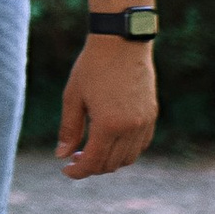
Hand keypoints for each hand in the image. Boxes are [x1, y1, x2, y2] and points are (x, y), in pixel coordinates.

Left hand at [58, 38, 157, 178]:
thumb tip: (63, 156)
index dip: (78, 171)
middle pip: (112, 164)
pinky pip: (140, 145)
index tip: (66, 170)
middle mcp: (130, 128)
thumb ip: (69, 129)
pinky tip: (110, 141)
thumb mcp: (73, 96)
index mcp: (108, 125)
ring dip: (110, 161)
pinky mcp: (151, 115)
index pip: (94, 162)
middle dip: (92, 167)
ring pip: (128, 158)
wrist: (122, 41)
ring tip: (91, 150)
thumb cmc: (92, 66)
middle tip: (75, 158)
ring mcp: (144, 122)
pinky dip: (126, 150)